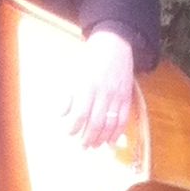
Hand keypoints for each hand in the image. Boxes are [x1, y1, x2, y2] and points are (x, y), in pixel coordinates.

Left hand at [62, 29, 134, 148]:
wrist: (115, 44)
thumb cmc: (90, 59)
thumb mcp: (74, 73)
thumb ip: (69, 95)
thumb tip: (62, 114)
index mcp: (87, 86)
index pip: (80, 114)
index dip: (74, 127)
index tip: (70, 133)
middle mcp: (103, 92)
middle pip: (96, 122)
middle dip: (88, 138)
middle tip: (83, 146)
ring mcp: (117, 96)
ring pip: (111, 123)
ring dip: (102, 138)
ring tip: (95, 146)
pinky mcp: (127, 97)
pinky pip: (124, 119)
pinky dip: (118, 132)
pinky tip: (111, 140)